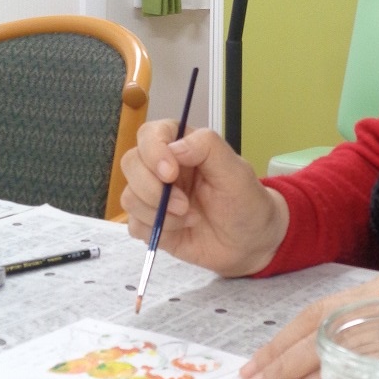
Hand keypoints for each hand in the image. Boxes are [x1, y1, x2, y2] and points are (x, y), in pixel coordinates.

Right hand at [120, 120, 287, 276]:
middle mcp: (164, 168)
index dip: (153, 151)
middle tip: (184, 205)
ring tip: (191, 218)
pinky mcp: (150, 223)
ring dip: (158, 213)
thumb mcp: (237, 172)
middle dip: (152, 188)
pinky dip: (156, 230)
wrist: (250, 244)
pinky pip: (133, 225)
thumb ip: (208, 149)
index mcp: (184, 147)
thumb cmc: (246, 202)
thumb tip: (174, 147)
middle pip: (131, 163)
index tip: (170, 173)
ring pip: (129, 197)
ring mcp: (155, 196)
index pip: (151, 134)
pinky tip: (181, 230)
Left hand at [241, 271, 378, 378]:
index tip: (257, 361)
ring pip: (330, 359)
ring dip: (297, 377)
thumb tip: (325, 348)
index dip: (282, 340)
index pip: (315, 316)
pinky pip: (357, 378)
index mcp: (372, 293)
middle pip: (313, 339)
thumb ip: (366, 318)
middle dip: (278, 362)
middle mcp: (374, 312)